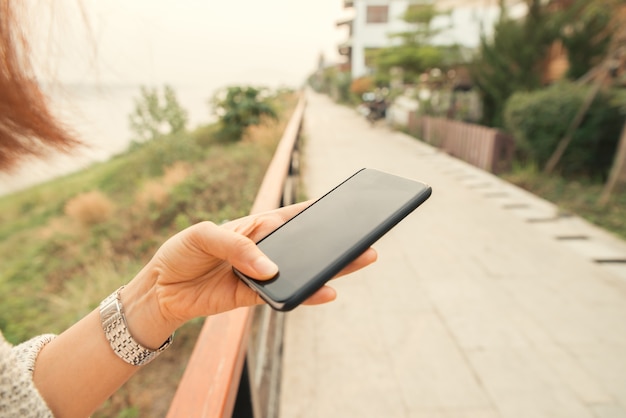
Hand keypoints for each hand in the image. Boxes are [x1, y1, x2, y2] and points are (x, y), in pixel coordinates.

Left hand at [122, 202, 377, 345]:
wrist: (160, 288)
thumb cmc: (182, 251)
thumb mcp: (204, 235)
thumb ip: (237, 247)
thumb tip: (271, 268)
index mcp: (257, 225)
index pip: (295, 215)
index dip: (321, 210)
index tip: (350, 206)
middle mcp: (266, 249)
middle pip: (308, 245)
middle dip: (337, 242)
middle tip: (367, 239)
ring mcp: (263, 274)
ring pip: (302, 270)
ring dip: (329, 268)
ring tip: (360, 261)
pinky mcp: (255, 297)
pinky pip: (285, 294)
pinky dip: (305, 294)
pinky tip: (325, 291)